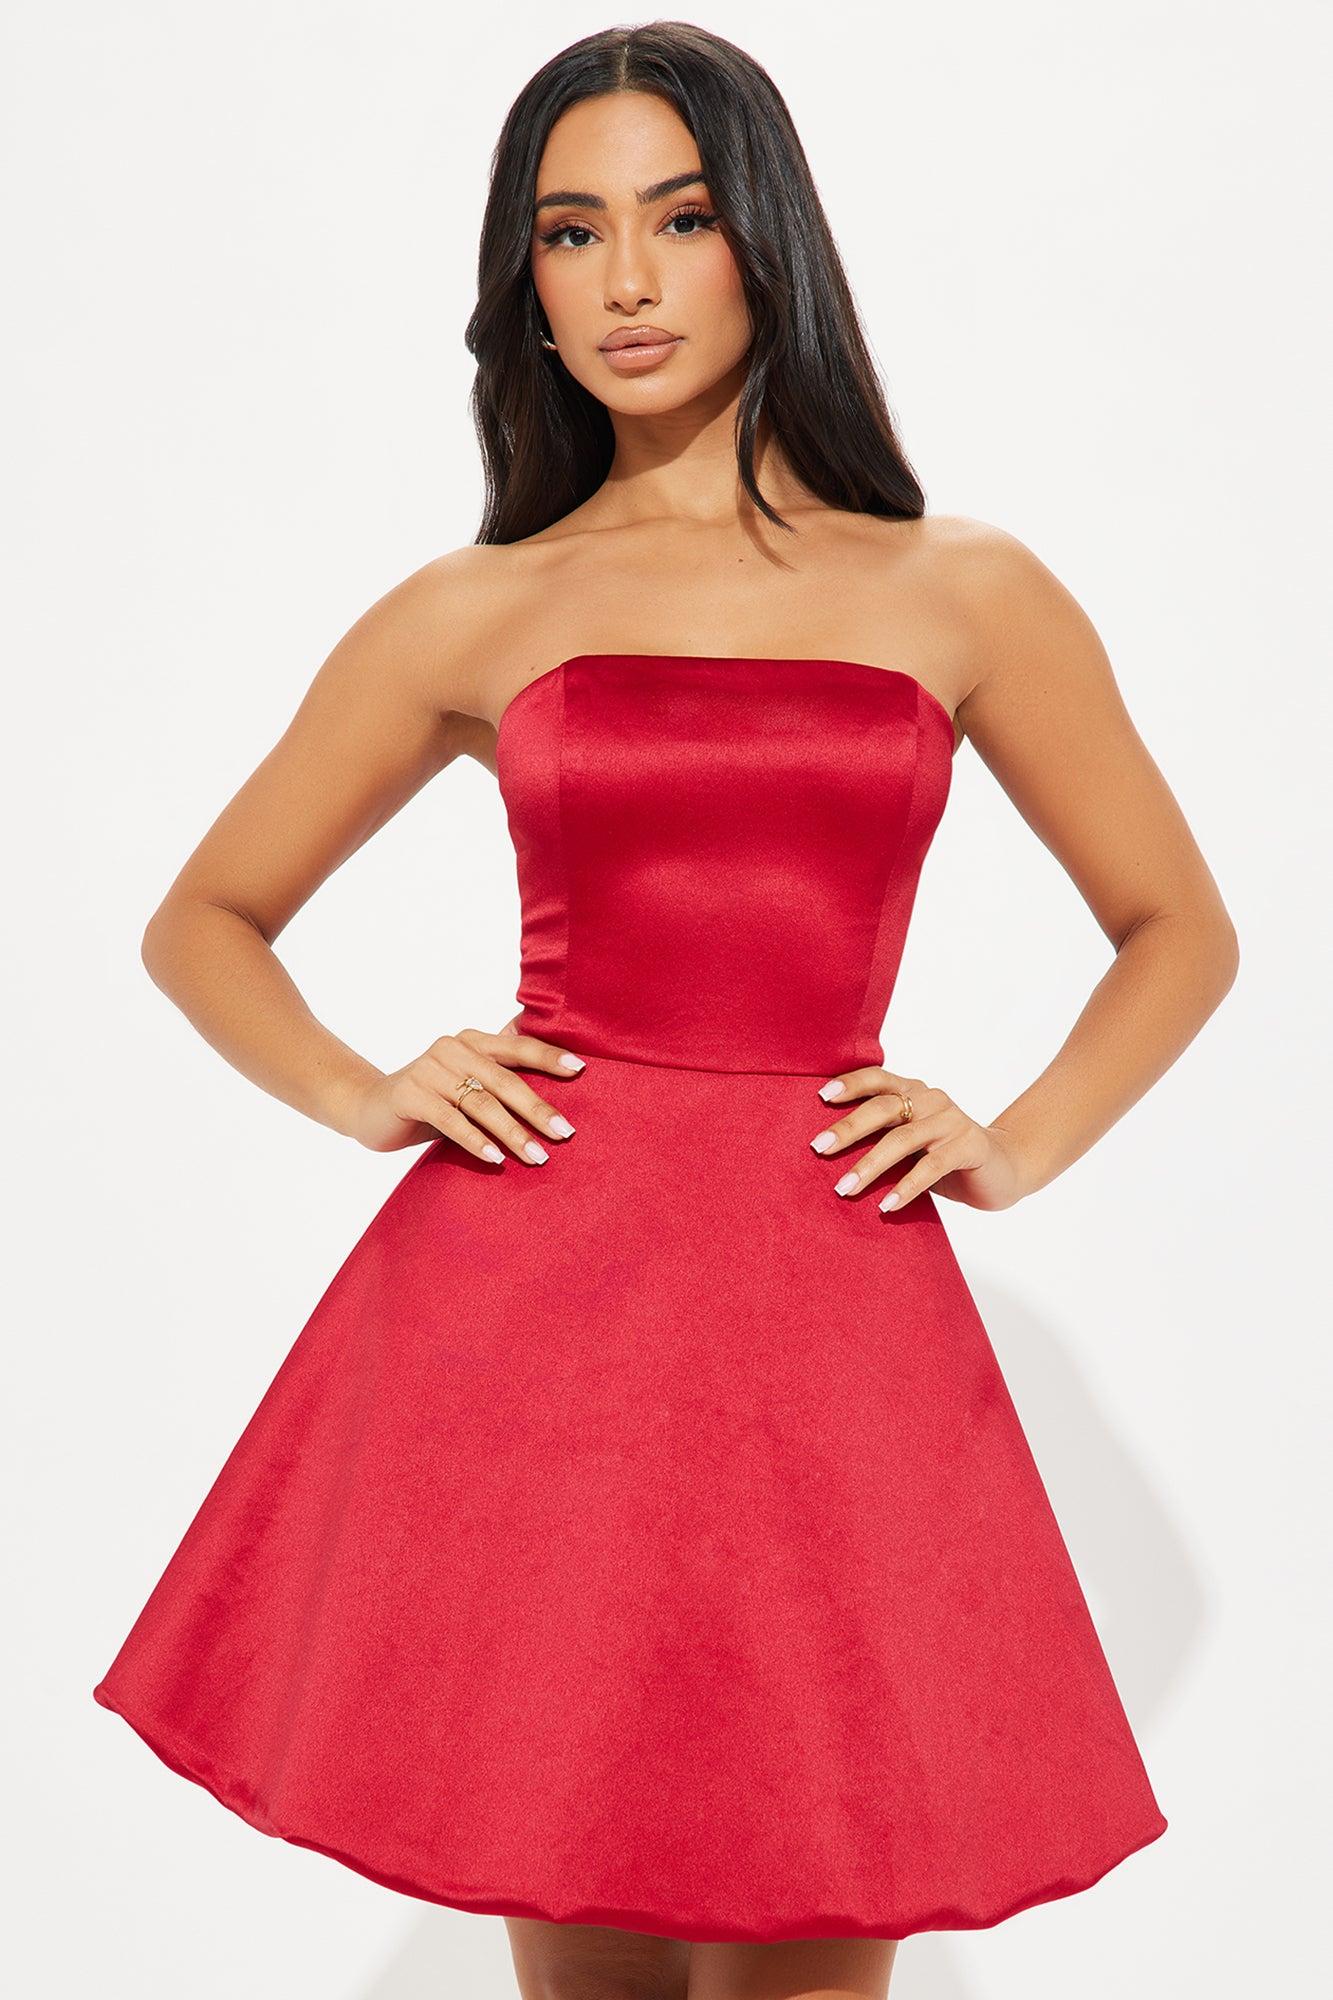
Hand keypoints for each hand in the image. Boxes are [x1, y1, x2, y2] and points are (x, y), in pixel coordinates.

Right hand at [347, 1025, 586, 1160]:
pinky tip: (495, 1159)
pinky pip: (451, 1120)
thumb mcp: (467, 1083)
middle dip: (538, 1109)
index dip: (549, 1056)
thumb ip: (500, 1075)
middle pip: (504, 1080)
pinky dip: (475, 1141)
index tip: (581, 1070)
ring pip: (481, 1103)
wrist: (368, 1108)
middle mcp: (452, 1048)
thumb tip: (559, 1072)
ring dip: (512, 1132)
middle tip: (565, 1133)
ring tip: (537, 1157)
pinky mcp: (410, 1094)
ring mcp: (429, 1070)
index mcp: (471, 1041)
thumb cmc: (432, 1099)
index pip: (517, 1046)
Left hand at [808, 1067, 1031, 1212]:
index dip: (850, 1084)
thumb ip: (882, 1137)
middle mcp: (932, 1099)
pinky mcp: (970, 1146)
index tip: (821, 1096)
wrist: (1003, 1169)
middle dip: (848, 1129)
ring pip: (903, 1139)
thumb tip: (828, 1152)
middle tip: (819, 1149)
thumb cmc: (943, 1156)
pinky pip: (931, 1167)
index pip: (878, 1078)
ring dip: (870, 1165)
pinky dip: (906, 1187)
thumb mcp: (911, 1143)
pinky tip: (887, 1205)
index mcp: (914, 1091)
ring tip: (844, 1188)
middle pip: (884, 1107)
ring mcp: (952, 1121)